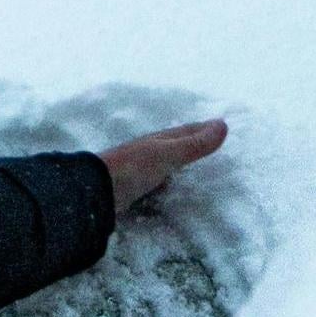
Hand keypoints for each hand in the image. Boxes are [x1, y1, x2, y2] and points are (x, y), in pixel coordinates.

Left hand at [98, 118, 227, 214]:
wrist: (91, 192)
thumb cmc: (131, 169)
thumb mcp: (166, 155)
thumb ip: (193, 145)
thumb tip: (224, 125)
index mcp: (155, 142)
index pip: (184, 132)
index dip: (202, 128)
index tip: (218, 124)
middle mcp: (144, 153)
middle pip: (171, 146)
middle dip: (187, 143)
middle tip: (204, 142)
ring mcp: (134, 172)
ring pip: (160, 164)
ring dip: (173, 164)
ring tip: (186, 168)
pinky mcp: (126, 191)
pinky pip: (150, 184)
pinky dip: (160, 184)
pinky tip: (160, 190)